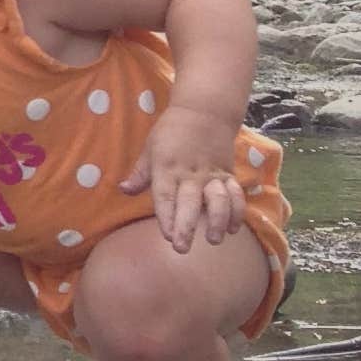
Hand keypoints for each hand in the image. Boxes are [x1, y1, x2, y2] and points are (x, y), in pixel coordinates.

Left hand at [120, 103, 243, 251]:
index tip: (168, 236)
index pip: (165, 195)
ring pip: (218, 199)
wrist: (204, 112)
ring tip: (214, 239)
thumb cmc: (171, 132)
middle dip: (186, 226)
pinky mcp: (228, 174)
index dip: (166, 216)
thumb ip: (140, 174)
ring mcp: (211, 174)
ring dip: (217, 220)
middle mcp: (190, 173)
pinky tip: (233, 228)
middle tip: (182, 249)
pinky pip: (236, 193)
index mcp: (166, 167)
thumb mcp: (150, 149)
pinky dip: (237, 211)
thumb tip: (123, 190)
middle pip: (189, 202)